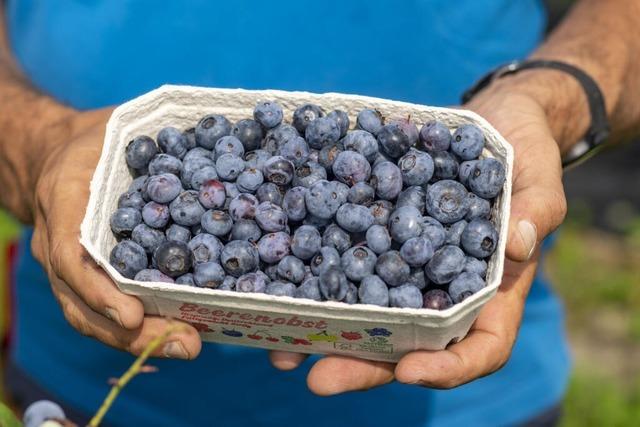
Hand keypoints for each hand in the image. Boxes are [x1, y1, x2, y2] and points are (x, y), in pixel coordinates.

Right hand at [30, 109, 201, 358]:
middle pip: (83, 304)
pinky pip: (109, 308)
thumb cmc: (95, 140)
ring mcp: (70, 268)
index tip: (132, 315)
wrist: (60, 154)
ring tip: (187, 346)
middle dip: (131, 332)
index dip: (98, 289)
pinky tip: (179, 334)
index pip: (70, 255)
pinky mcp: (91, 277)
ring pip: (94, 316)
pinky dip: (140, 326)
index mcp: (63, 204)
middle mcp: (60, 246)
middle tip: (184, 344)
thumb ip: (149, 140)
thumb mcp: (114, 126)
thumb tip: (218, 132)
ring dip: (140, 340)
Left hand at [270, 86, 567, 393]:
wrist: (491, 122)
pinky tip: (279, 285)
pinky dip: (316, 279)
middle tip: (318, 379)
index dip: (447, 368)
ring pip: (368, 315)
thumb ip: (536, 209)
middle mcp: (444, 289)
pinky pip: (349, 263)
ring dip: (326, 335)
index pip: (479, 348)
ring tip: (280, 350)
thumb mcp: (540, 176)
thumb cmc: (527, 151)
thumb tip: (519, 242)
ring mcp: (408, 267)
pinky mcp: (380, 238)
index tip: (409, 371)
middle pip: (408, 346)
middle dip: (364, 366)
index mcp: (493, 291)